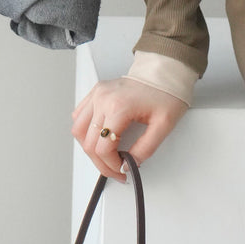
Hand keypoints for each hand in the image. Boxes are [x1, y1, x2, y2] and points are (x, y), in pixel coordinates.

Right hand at [71, 76, 187, 180]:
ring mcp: (97, 94)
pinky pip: (79, 116)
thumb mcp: (163, 126)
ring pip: (79, 130)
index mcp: (119, 107)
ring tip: (106, 155)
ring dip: (89, 148)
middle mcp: (103, 99)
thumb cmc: (166, 94)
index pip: (102, 148)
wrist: (164, 73)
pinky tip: (98, 137)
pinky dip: (85, 131)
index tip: (121, 170)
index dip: (111, 166)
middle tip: (115, 169)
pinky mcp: (96, 92)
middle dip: (101, 163)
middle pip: (88, 143)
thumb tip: (128, 165)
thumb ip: (145, 149)